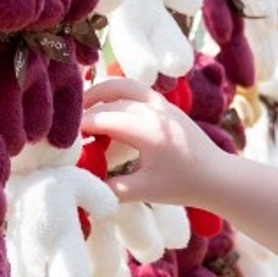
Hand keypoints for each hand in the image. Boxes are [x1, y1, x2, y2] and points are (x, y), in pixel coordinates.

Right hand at [80, 77, 231, 207]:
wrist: (217, 176)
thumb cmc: (182, 185)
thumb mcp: (144, 191)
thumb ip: (111, 189)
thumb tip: (81, 186)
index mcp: (147, 130)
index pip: (102, 119)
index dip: (78, 126)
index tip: (60, 136)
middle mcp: (154, 111)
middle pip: (110, 97)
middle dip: (85, 107)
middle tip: (65, 121)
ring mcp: (161, 105)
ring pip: (124, 85)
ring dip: (101, 92)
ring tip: (83, 107)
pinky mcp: (166, 105)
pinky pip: (136, 89)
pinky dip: (117, 93)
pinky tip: (107, 108)